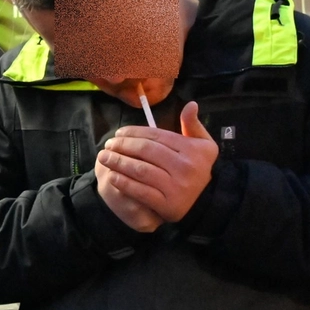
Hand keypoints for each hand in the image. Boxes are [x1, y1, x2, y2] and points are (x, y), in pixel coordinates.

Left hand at [96, 101, 218, 222]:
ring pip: (141, 170)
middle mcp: (185, 167)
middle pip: (146, 151)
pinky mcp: (168, 205)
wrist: (206, 201)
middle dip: (123, 146)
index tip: (118, 133)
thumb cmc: (197, 168)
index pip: (156, 136)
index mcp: (192, 149)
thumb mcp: (203, 144)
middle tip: (107, 145)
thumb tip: (190, 104)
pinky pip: (141, 191)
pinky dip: (124, 183)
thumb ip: (193, 124)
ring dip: (118, 162)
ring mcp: (176, 187)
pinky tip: (112, 176)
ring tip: (103, 157)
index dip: (134, 132)